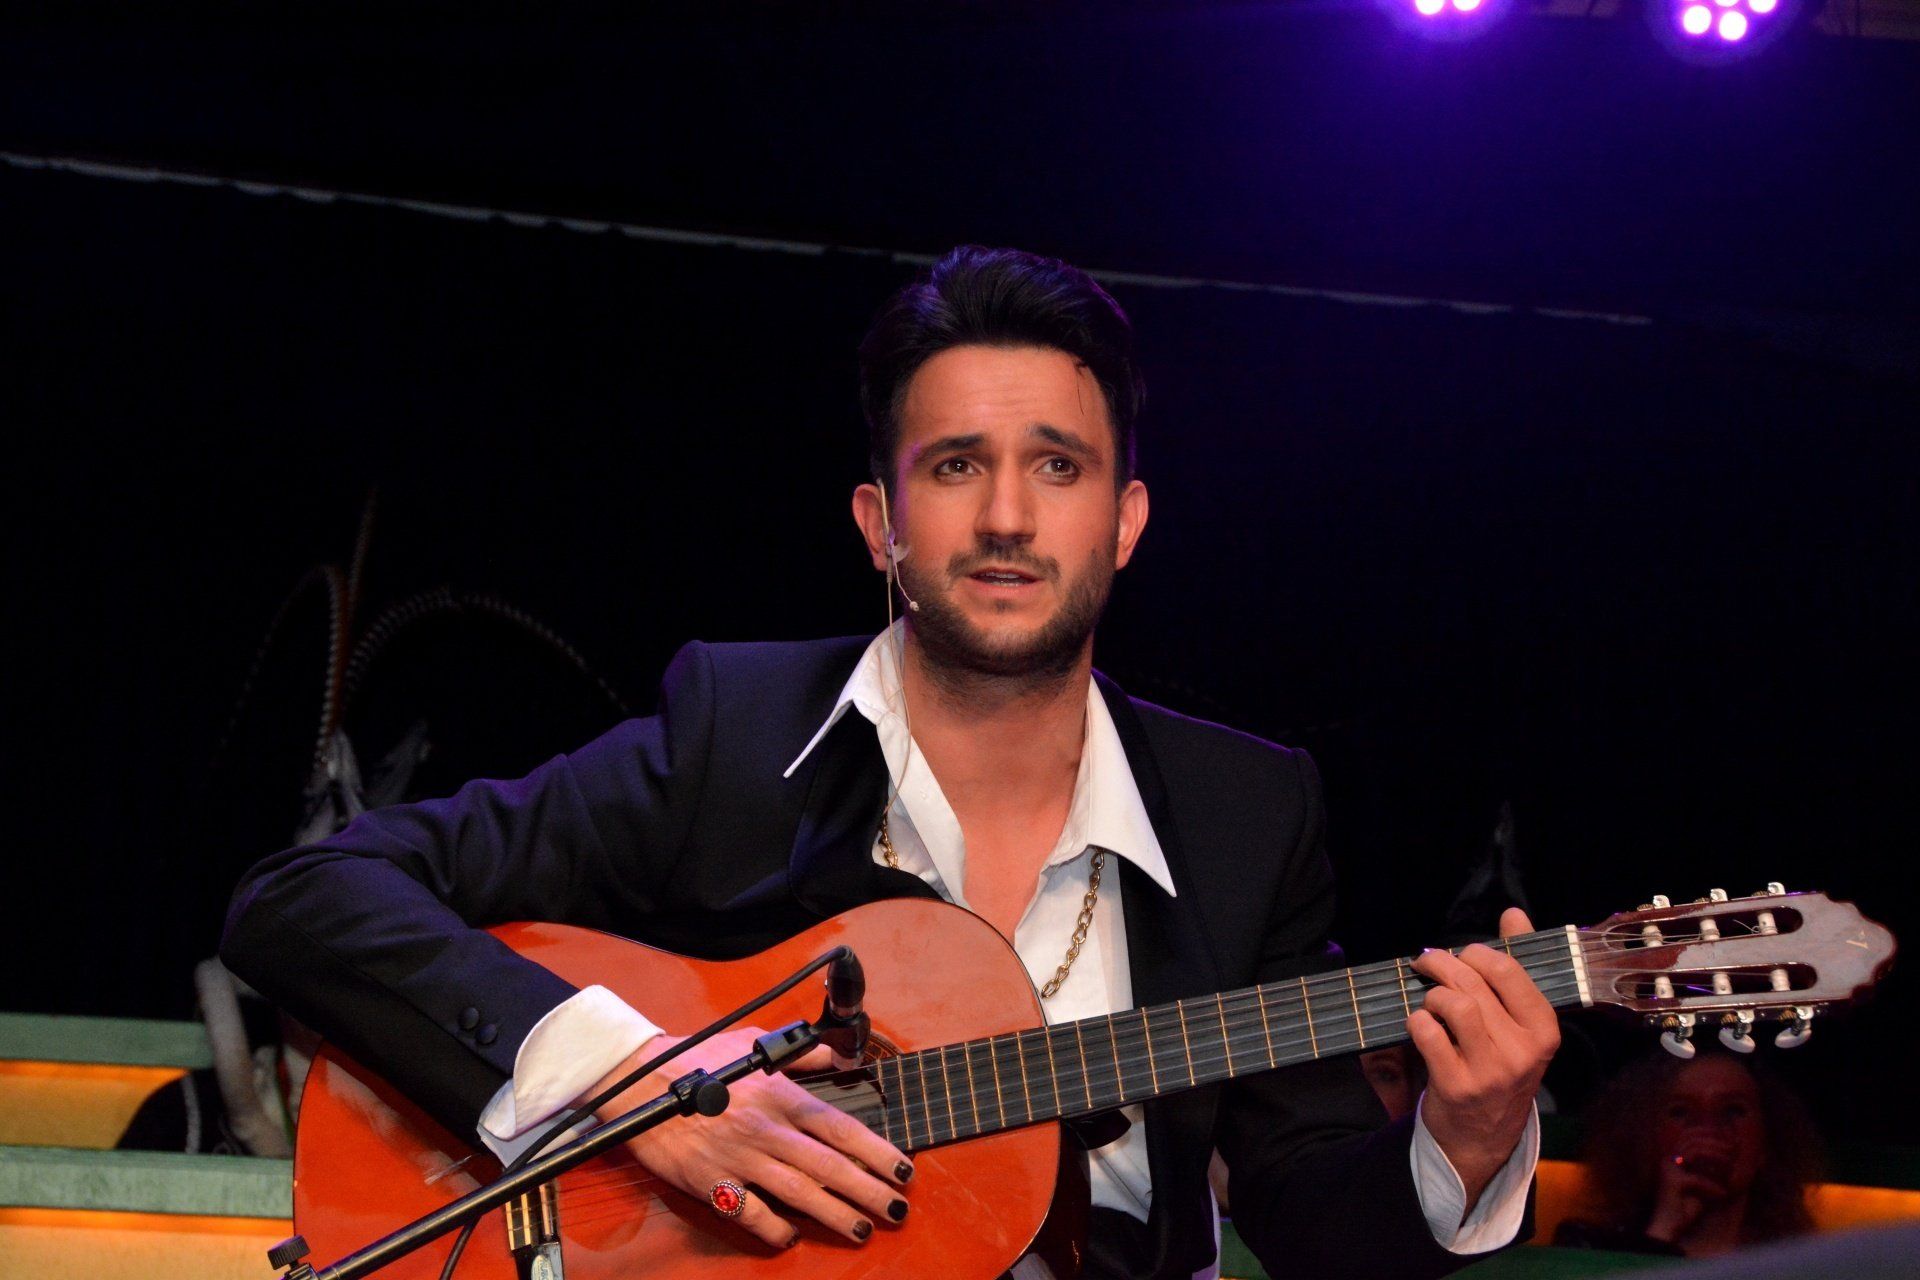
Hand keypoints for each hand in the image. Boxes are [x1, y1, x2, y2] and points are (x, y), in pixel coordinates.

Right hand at [590, 1027, 912, 1249]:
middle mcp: (768, 1129)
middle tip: (897, 1210)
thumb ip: (804, 1053)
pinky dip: (771, 1228)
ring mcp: (740, 1158)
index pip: (841, 1127)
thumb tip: (841, 1055)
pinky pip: (748, 1212)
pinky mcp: (711, 1181)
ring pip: (798, 1193)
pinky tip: (790, 1238)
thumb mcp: (757, 1043)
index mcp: (782, 1096)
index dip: (877, 1151)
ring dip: (833, 1214)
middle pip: (829, 1165)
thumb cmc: (701, 1059)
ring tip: (861, 1229)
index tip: (904, 1170)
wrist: (643, 1080)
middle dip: (868, 1190)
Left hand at [1408, 908, 1560, 1210]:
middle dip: (1441, 964)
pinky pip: (1427, 1033)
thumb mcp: (1519, 1021)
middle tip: (1426, 963)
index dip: (1477, 953)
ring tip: (1429, 1002)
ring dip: (1431, 995)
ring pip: (1452, 1004)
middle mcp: (1523, 1051)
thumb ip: (1517, 965)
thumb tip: (1514, 913)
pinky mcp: (1457, 1086)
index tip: (1461, 954)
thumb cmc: (1500, 1064)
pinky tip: (1420, 1027)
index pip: (1509, 970)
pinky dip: (1416, 1022)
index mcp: (1544, 1029)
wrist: (1484, 1135)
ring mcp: (1491, 1071)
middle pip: (1473, 982)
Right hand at [1645, 1138, 1734, 1243]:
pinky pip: (1698, 1178)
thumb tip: (1728, 1155)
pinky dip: (1713, 1186)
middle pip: (1692, 1140)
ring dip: (1716, 1155)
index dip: (1707, 1133)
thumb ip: (1710, 1169)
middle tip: (1732, 1149)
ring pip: (1694, 1151)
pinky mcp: (1673, 1183)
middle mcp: (1668, 1160)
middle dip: (1715, 1142)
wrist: (1668, 1227)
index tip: (1728, 1138)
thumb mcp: (1702, 1184)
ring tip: (1730, 1165)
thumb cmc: (1686, 1206)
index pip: (1688, 1135)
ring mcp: (1669, 1170)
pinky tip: (1723, 1194)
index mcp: (1672, 1158)